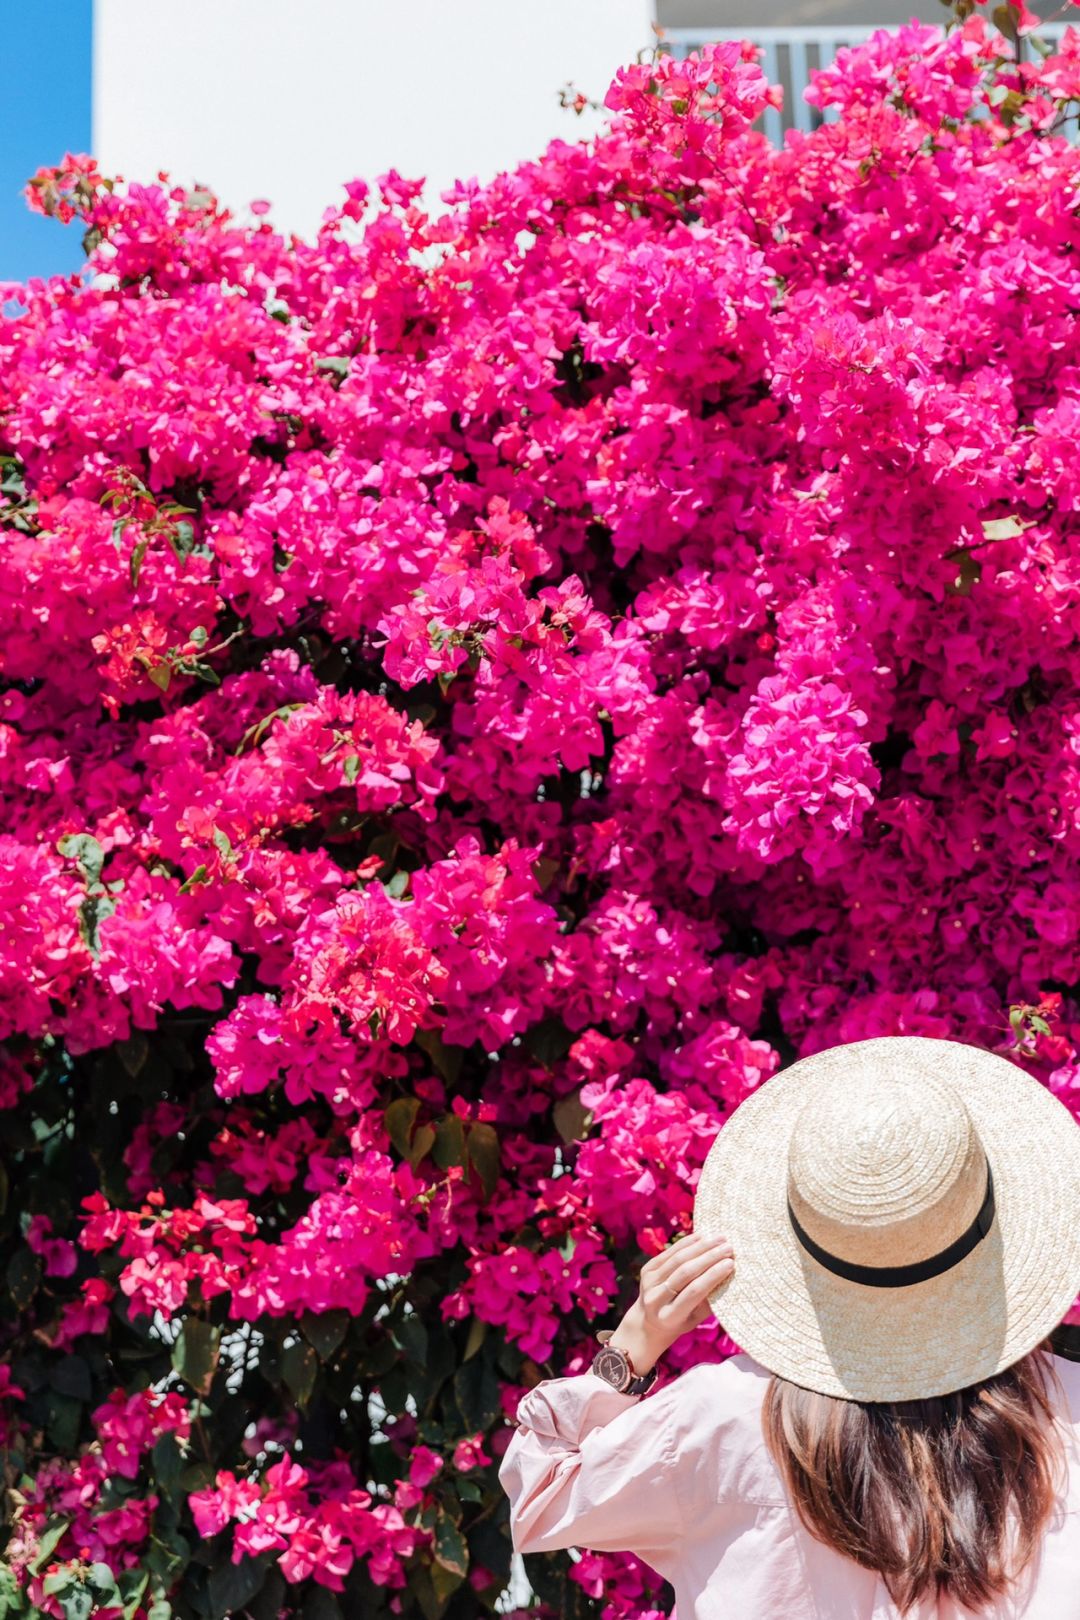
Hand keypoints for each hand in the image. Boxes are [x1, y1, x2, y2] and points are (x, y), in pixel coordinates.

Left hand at [607, 1232, 734, 1376]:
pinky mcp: (647, 1269)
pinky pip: (669, 1252)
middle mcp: (655, 1299)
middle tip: (729, 1247)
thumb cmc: (680, 1321)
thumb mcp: (696, 1318)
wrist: (648, 1320)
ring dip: (701, 1246)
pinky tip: (702, 1236)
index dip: (713, 1275)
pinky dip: (687, 1243)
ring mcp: (648, 1282)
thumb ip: (709, 1300)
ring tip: (720, 1239)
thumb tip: (728, 1275)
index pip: (694, 1291)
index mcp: (669, 1316)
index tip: (730, 1263)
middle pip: (685, 1272)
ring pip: (678, 1259)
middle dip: (710, 1257)